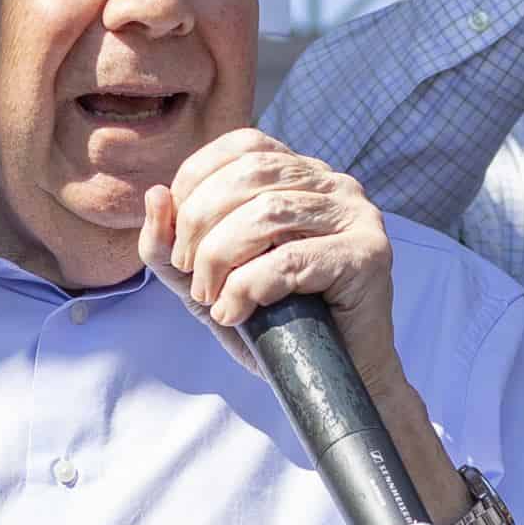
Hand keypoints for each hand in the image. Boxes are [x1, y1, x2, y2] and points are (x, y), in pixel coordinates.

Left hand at [144, 128, 402, 390]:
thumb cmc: (273, 324)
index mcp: (301, 176)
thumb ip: (173, 243)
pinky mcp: (368, 256)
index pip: (244, 145)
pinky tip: (235, 313)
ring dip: (220, 258)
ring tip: (211, 296)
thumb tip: (155, 195)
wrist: (331, 379)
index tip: (179, 235)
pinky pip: (291, 259)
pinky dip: (248, 287)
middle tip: (191, 274)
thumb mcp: (208, 279)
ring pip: (268, 213)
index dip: (197, 180)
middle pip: (251, 174)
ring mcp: (357, 216)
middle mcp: (334, 184)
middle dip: (201, 223)